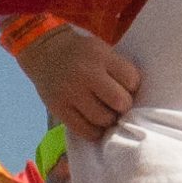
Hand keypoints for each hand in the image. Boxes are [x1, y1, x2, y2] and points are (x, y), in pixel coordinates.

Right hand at [17, 25, 141, 137]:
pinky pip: (84, 130)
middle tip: (116, 104)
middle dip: (122, 105)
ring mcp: (70, 92)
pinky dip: (94, 131)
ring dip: (109, 120)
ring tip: (105, 113)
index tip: (125, 86)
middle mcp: (85, 74)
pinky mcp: (59, 108)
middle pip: (119, 101)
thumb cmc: (82, 54)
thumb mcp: (102, 51)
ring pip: (103, 119)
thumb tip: (135, 100)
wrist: (45, 51)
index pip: (132, 80)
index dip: (132, 86)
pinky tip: (94, 124)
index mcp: (100, 56)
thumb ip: (117, 70)